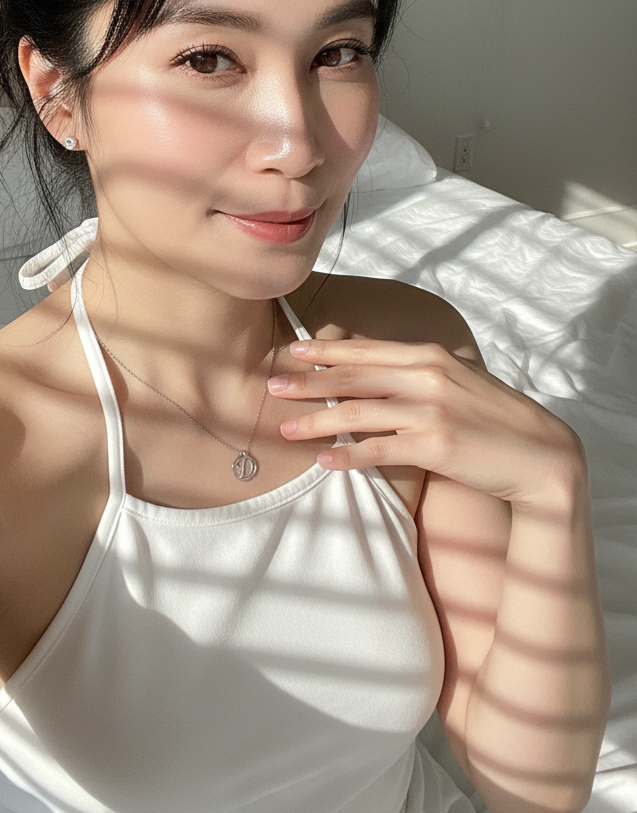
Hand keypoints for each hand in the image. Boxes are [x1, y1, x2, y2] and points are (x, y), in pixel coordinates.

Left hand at [269, 338, 584, 509]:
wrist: (542, 454)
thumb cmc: (495, 418)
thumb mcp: (458, 381)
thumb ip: (417, 373)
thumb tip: (373, 373)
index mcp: (430, 356)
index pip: (366, 350)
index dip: (326, 351)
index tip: (293, 352)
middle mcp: (426, 377)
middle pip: (353, 378)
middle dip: (308, 383)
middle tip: (272, 387)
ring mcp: (429, 412)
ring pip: (358, 414)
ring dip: (317, 422)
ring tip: (286, 429)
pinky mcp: (433, 447)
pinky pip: (378, 451)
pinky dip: (347, 456)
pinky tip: (324, 461)